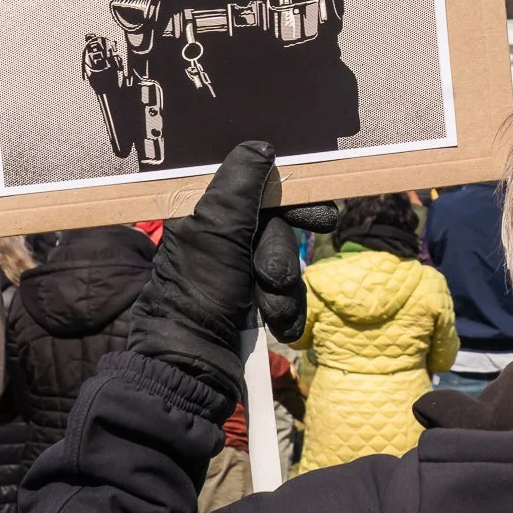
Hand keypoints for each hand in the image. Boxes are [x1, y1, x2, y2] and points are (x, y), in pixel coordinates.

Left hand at [127, 142, 336, 401]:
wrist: (192, 366)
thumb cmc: (197, 293)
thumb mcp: (216, 231)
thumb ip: (240, 185)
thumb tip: (260, 147)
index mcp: (204, 214)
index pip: (257, 189)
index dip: (292, 200)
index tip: (321, 215)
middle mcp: (219, 239)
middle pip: (276, 230)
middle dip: (279, 257)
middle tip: (271, 277)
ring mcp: (235, 274)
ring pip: (284, 265)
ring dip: (282, 291)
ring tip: (266, 309)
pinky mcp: (248, 305)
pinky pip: (284, 296)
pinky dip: (286, 310)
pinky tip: (279, 325)